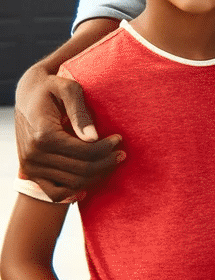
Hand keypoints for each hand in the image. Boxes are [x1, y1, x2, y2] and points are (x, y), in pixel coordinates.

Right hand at [15, 65, 122, 200]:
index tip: (119, 139)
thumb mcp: (68, 89)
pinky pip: (55, 192)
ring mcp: (30, 166)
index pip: (85, 152)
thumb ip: (80, 113)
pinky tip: (90, 181)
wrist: (28, 94)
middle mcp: (34, 154)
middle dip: (106, 163)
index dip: (106, 148)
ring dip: (96, 176)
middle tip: (121, 153)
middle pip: (81, 170)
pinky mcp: (30, 172)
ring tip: (111, 161)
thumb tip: (93, 138)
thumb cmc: (52, 87)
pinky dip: (74, 191)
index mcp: (44, 135)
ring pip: (73, 183)